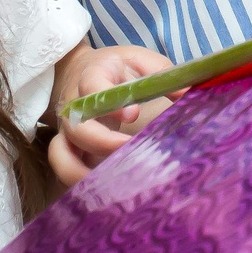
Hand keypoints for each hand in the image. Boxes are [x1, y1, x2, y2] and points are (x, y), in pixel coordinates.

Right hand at [47, 42, 172, 185]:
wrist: (79, 71)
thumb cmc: (116, 69)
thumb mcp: (139, 60)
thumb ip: (162, 74)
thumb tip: (190, 92)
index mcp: (93, 76)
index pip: (92, 87)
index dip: (109, 103)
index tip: (133, 114)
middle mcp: (73, 106)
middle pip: (77, 128)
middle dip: (103, 144)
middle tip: (132, 151)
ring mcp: (67, 130)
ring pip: (61, 155)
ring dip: (83, 173)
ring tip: (114, 184)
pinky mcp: (68, 148)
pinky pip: (64, 168)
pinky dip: (78, 182)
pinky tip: (105, 191)